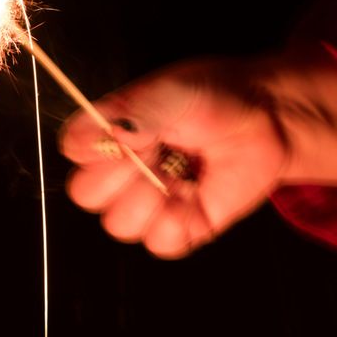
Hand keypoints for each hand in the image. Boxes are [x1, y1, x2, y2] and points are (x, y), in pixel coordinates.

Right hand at [59, 59, 289, 258]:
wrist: (264, 117)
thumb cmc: (213, 97)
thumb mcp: (172, 92)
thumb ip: (136, 113)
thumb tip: (109, 134)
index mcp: (107, 131)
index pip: (72, 150)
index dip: (96, 147)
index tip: (130, 133)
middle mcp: (119, 169)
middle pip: (85, 195)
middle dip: (121, 177)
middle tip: (157, 152)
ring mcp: (147, 201)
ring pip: (119, 225)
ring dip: (152, 200)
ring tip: (180, 172)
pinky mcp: (179, 227)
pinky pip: (159, 244)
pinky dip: (179, 222)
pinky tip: (195, 193)